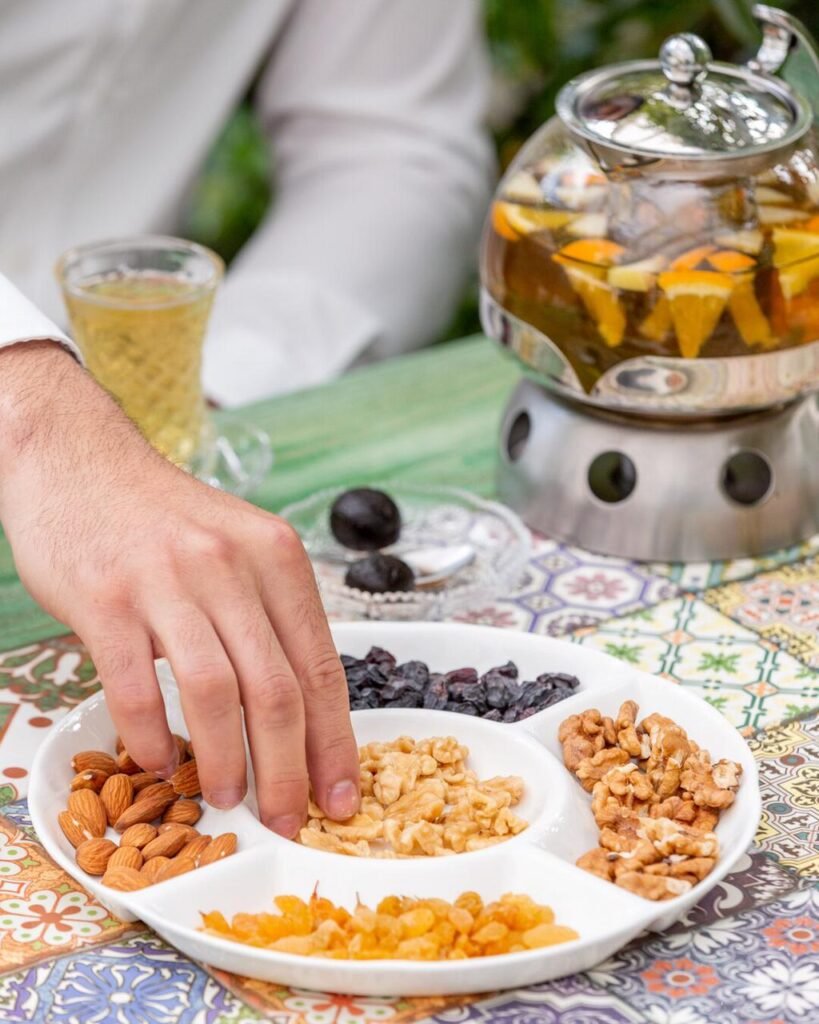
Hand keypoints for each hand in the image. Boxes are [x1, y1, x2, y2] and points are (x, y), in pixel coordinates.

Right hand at [0, 342, 359, 835]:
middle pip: (276, 689)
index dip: (335, 741)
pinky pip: (134, 684)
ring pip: (213, 692)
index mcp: (277, 556)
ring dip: (225, 759)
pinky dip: (148, 734)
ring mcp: (166, 580)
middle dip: (287, 769)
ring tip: (226, 797)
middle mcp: (230, 565)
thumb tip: (301, 715)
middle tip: (286, 817)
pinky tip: (157, 761)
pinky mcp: (105, 597)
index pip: (321, 665)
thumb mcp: (240, 549)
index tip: (340, 795)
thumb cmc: (166, 520)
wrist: (81, 461)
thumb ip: (270, 618)